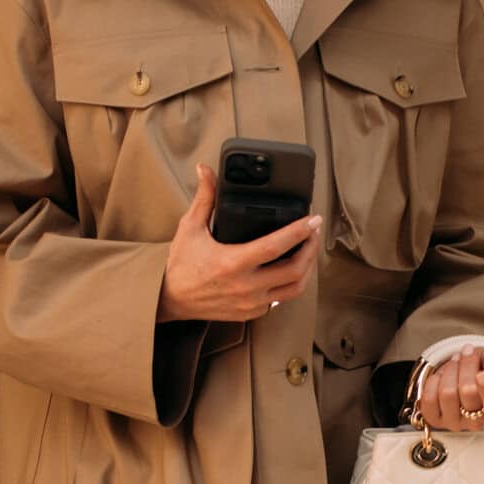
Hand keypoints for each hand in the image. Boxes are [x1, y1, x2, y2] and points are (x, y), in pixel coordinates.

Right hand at [157, 161, 322, 323]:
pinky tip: (290, 269)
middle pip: (295, 269)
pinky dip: (290, 283)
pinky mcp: (251, 313)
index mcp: (233, 263)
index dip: (300, 231)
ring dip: (307, 269)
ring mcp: (251, 303)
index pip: (276, 246)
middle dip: (311, 249)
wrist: (170, 299)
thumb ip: (204, 198)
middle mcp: (246, 286)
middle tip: (313, 232)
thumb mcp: (190, 227)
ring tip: (308, 251)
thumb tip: (206, 170)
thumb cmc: (181, 265)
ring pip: (294, 288)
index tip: (313, 219)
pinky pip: (280, 299)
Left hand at [416, 345, 483, 429]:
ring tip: (456, 363)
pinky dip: (433, 381)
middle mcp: (477, 422)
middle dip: (466, 365)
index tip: (482, 374)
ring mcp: (455, 423)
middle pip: (468, 391)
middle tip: (468, 353)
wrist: (466, 380)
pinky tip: (443, 377)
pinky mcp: (435, 420)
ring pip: (447, 393)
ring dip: (450, 370)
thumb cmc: (483, 373)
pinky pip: (429, 399)